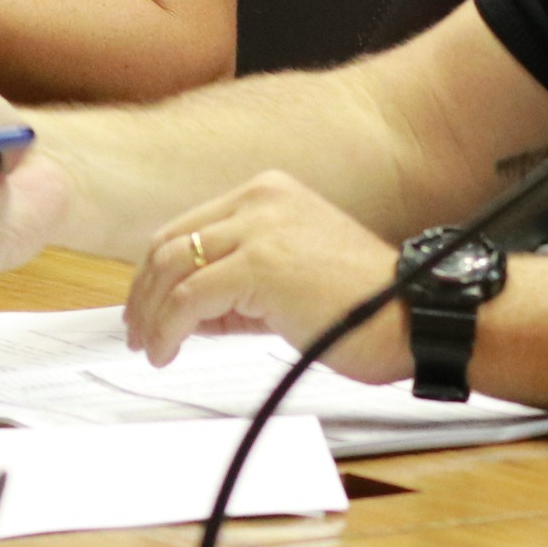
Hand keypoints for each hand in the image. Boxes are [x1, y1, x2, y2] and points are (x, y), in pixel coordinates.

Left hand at [124, 174, 407, 378]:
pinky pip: (190, 298)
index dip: (156, 272)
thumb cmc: (363, 306)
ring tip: (151, 347)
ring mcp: (259, 228)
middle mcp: (259, 199)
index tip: (147, 308)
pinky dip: (169, 328)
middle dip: (144, 293)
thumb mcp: (287, 281)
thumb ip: (238, 287)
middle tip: (138, 332)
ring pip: (172, 268)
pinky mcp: (259, 265)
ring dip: (152, 315)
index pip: (188, 228)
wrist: (410, 317)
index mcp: (268, 194)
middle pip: (170, 243)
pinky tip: (167, 352)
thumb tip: (188, 311)